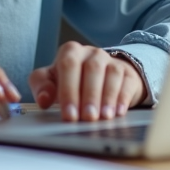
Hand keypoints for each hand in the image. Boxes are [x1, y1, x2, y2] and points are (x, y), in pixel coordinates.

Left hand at [28, 42, 146, 121]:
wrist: (99, 76)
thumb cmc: (72, 81)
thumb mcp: (52, 81)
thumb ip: (42, 87)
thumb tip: (43, 99)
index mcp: (70, 52)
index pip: (67, 65)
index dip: (68, 90)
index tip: (69, 114)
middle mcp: (92, 53)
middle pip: (91, 69)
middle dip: (89, 95)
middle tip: (87, 117)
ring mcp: (111, 61)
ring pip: (111, 74)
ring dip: (107, 97)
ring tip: (103, 117)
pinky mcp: (127, 72)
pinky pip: (126, 82)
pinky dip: (122, 98)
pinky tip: (118, 112)